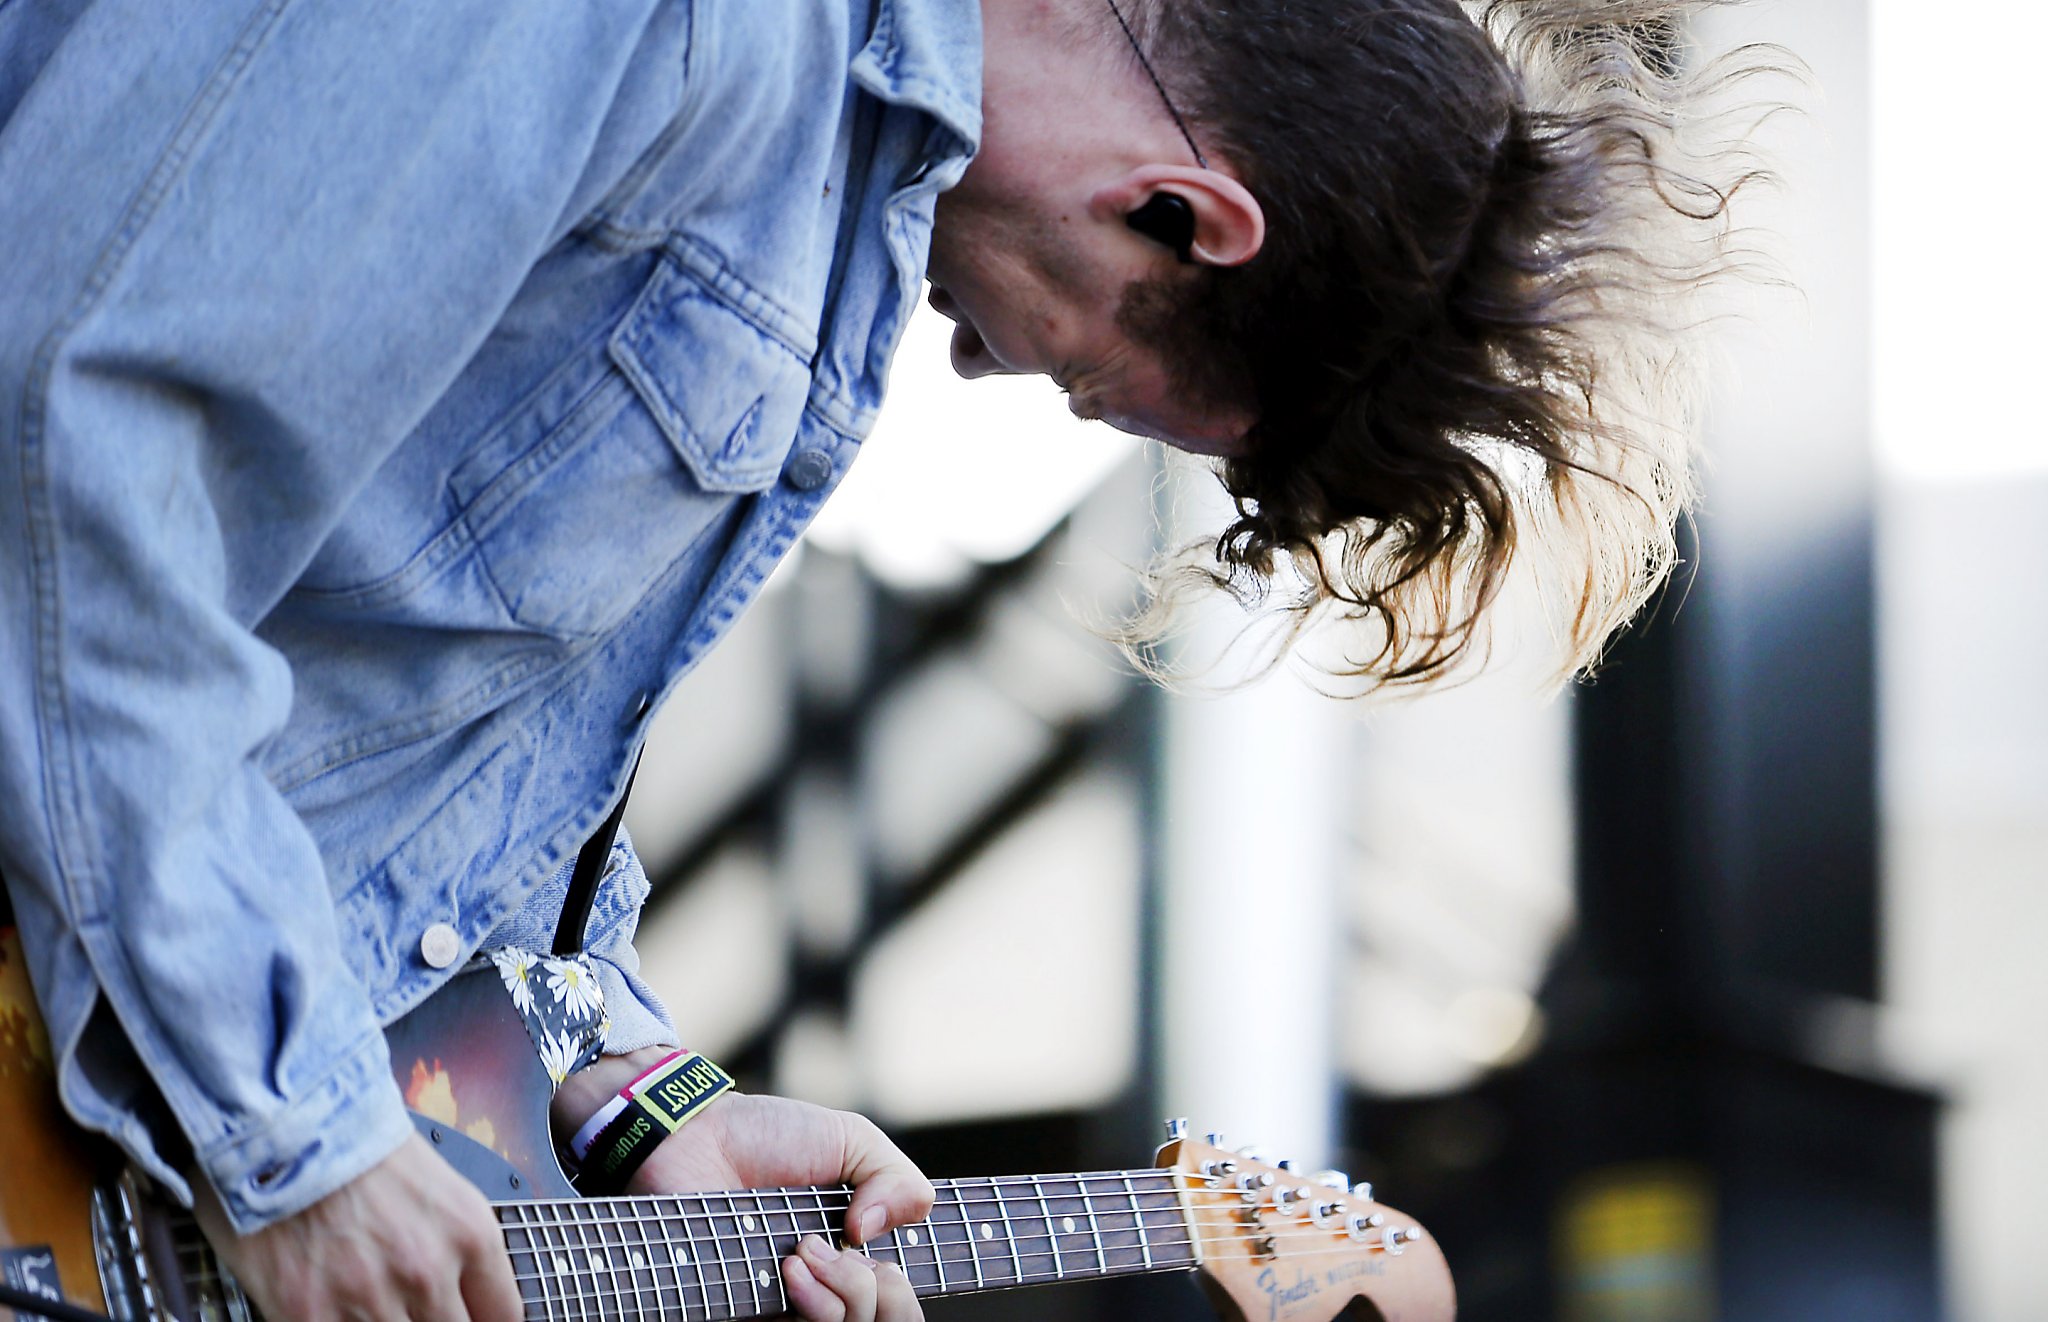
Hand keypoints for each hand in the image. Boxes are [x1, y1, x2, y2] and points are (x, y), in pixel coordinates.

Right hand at [193, 1132, 521, 1321]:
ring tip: (367, 1300)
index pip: (503, 1314)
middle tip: (411, 1306)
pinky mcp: (309, 1314)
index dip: (484, 1319)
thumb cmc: (355, 1143)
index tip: (469, 1315)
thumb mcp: (439, 1186)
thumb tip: (461, 1290)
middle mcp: (428, 1270)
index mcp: (469, 1234)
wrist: (284, 1122)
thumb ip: (456, 1245)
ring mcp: (370, 1298)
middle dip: (435, 1321)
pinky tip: (333, 1310)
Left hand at [553, 1055, 932, 1321]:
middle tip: (846, 1244)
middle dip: (879, 1293)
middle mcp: (824, 1286)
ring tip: (805, 1251)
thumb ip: (897, 1180)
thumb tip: (878, 1235)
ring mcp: (785, 1303)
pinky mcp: (747, 1311)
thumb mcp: (852, 1139)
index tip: (884, 1256)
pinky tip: (789, 1270)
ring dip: (843, 1295)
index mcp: (852, 1253)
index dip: (901, 1291)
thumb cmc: (767, 1135)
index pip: (896, 1305)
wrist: (697, 1139)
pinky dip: (810, 1309)